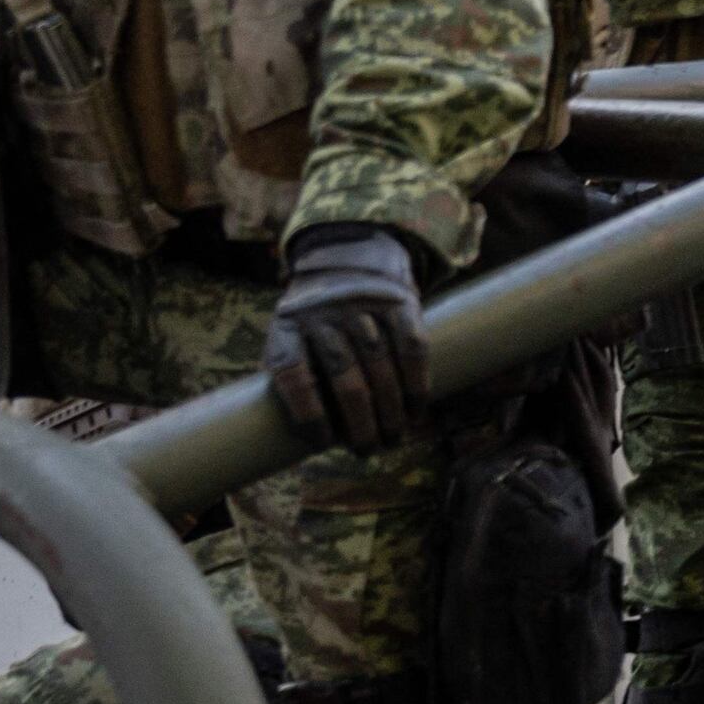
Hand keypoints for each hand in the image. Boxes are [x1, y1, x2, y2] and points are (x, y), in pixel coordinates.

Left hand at [264, 226, 430, 451]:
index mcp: (287, 325)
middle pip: (343, 375)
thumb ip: (293, 372)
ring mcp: (362, 304)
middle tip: (368, 450)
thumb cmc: (316, 315)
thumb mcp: (289, 331)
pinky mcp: (398, 301)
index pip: (292, 372)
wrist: (349, 253)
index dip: (307, 413)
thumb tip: (291, 437)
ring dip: (390, 410)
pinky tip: (416, 410)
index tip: (322, 442)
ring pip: (379, 365)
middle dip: (359, 422)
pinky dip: (416, 384)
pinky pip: (412, 348)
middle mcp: (323, 312)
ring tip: (394, 437)